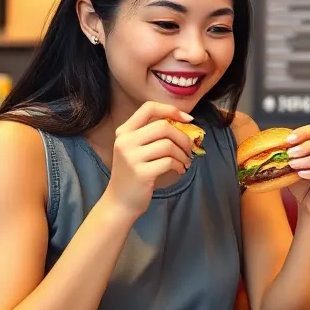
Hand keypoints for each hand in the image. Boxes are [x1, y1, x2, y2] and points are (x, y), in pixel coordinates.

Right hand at [105, 102, 193, 216]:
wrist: (120, 201)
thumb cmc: (134, 173)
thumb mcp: (136, 149)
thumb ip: (152, 134)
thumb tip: (184, 123)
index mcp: (124, 131)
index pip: (149, 108)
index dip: (171, 110)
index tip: (188, 119)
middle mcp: (125, 141)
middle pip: (163, 126)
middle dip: (182, 137)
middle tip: (189, 149)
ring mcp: (131, 157)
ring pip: (168, 145)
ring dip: (183, 154)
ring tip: (184, 162)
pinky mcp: (141, 173)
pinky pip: (169, 162)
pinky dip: (179, 165)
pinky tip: (179, 170)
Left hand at [283, 125, 309, 218]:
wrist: (306, 204)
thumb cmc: (299, 184)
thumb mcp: (290, 167)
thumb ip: (286, 155)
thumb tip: (274, 144)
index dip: (302, 133)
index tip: (288, 140)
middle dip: (305, 147)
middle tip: (290, 154)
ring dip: (309, 160)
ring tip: (294, 166)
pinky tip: (302, 175)